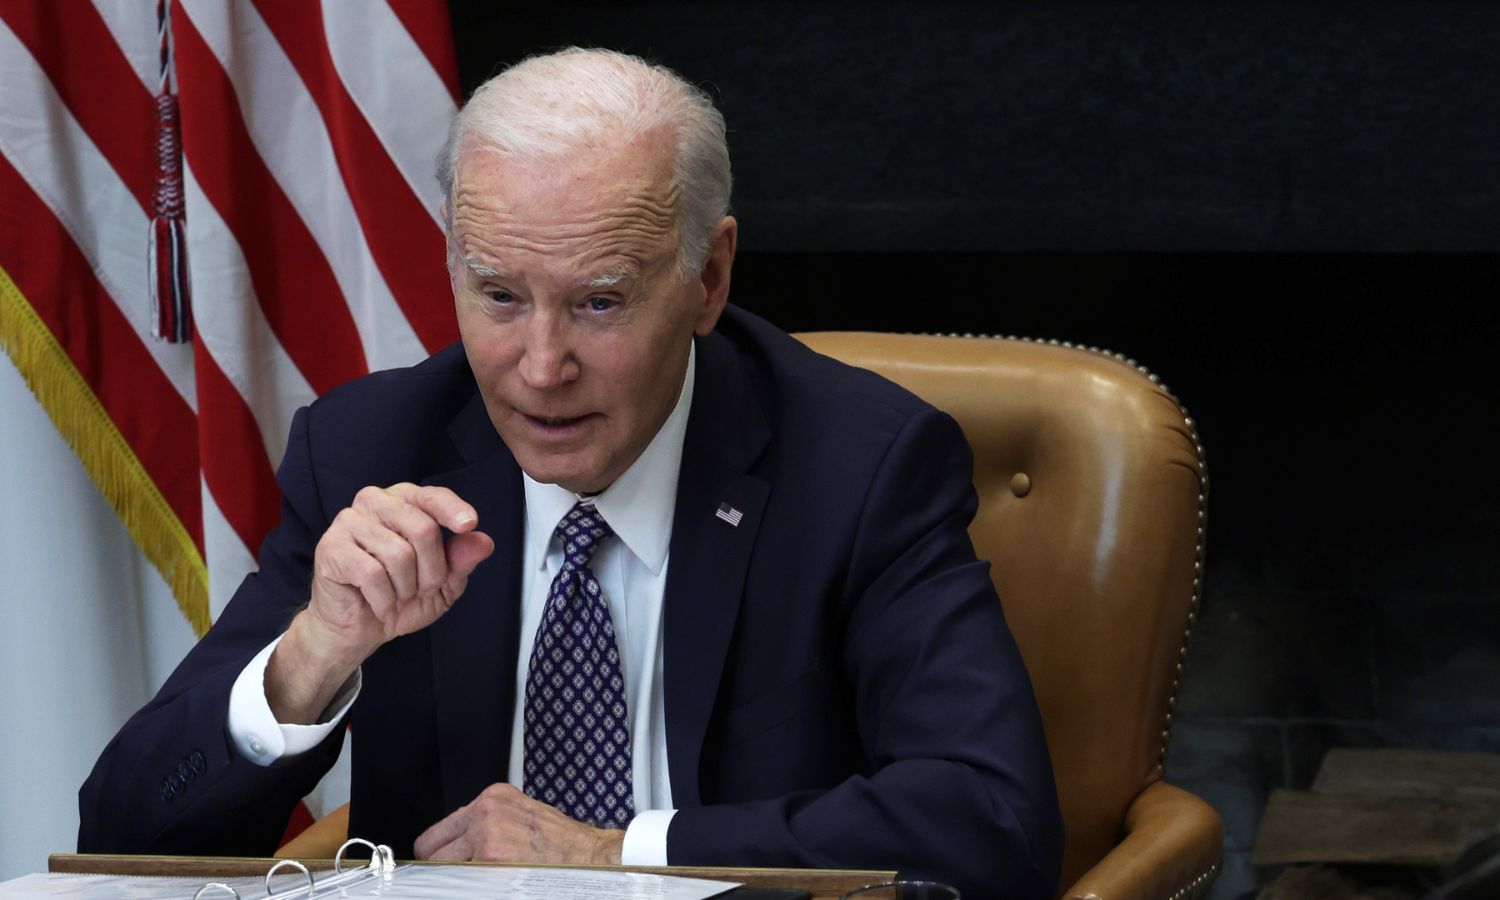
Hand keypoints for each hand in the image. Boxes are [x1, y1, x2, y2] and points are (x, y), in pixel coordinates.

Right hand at [268, 483, 493, 722]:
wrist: (360, 627)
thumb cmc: (399, 596)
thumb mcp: (443, 583)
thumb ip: (461, 560)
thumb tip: (483, 542)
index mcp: (404, 501)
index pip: (433, 496)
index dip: (453, 509)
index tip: (469, 524)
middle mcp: (375, 502)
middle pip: (423, 529)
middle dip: (432, 571)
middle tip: (421, 590)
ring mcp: (349, 521)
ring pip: (399, 554)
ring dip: (405, 588)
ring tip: (397, 596)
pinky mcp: (331, 547)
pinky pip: (372, 574)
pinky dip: (384, 599)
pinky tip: (380, 604)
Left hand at [413, 783, 625, 864]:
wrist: (591, 856)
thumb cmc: (561, 842)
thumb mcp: (521, 815)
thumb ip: (488, 822)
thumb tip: (457, 845)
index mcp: (492, 797)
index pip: (440, 830)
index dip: (438, 853)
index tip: (440, 865)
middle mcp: (486, 812)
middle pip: (432, 848)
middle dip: (441, 868)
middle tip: (458, 878)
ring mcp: (487, 836)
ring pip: (445, 868)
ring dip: (458, 879)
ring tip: (485, 880)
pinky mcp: (491, 860)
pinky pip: (462, 882)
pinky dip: (470, 887)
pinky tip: (493, 884)